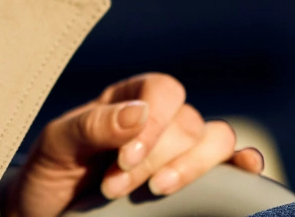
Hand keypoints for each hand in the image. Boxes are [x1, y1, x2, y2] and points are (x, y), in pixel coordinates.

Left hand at [6, 72, 264, 216]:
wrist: (49, 211)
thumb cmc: (50, 174)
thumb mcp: (56, 146)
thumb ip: (92, 125)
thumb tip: (139, 114)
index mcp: (128, 98)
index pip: (163, 90)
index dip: (154, 122)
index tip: (123, 160)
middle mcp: (161, 118)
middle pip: (187, 122)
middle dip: (154, 159)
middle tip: (114, 189)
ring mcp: (181, 149)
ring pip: (216, 140)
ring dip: (192, 167)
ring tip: (158, 192)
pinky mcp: (194, 180)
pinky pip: (232, 163)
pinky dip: (243, 163)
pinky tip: (244, 171)